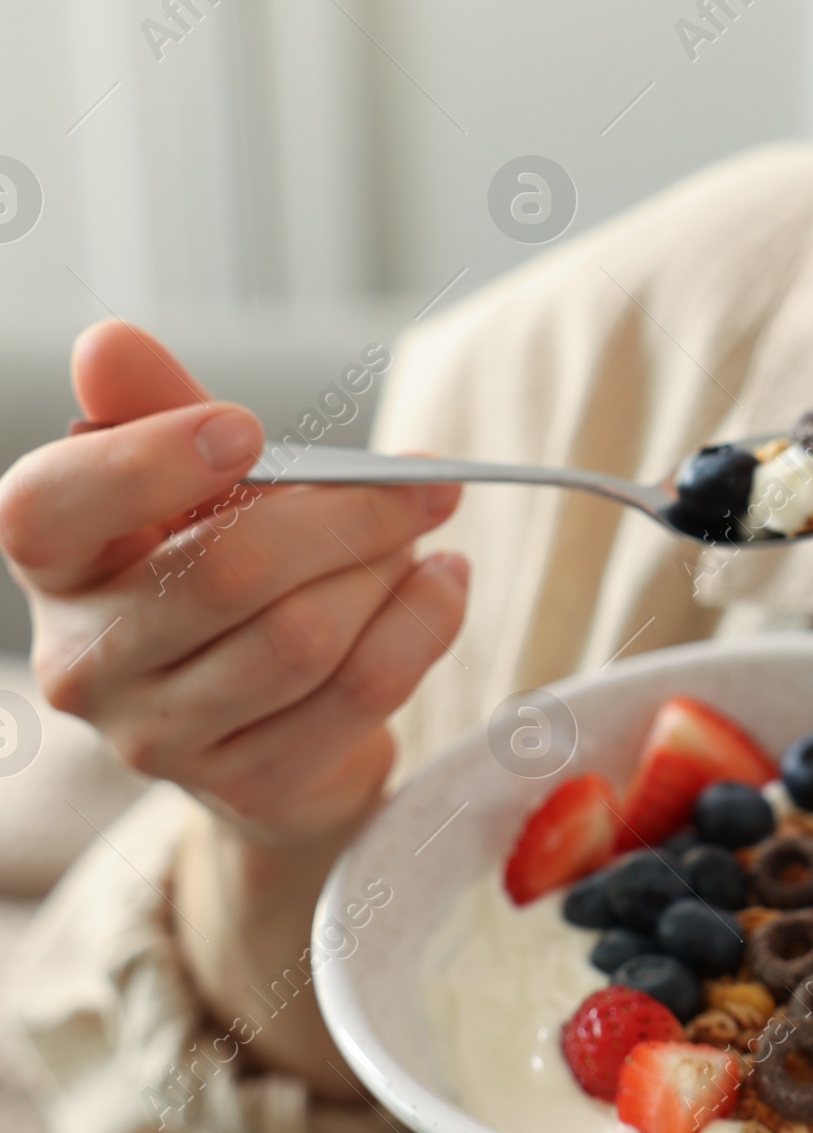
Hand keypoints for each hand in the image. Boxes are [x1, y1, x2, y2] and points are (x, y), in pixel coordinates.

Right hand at [0, 320, 466, 1080]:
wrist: (270, 724)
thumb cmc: (218, 567)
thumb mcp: (185, 480)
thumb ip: (156, 409)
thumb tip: (110, 343)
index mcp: (52, 562)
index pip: (51, 507)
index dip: (147, 462)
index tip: (247, 429)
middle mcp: (84, 661)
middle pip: (230, 569)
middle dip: (350, 512)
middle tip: (422, 482)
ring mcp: (161, 739)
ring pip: (305, 635)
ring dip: (388, 570)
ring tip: (420, 537)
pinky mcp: (250, 789)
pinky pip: (360, 692)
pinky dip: (422, 623)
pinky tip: (440, 586)